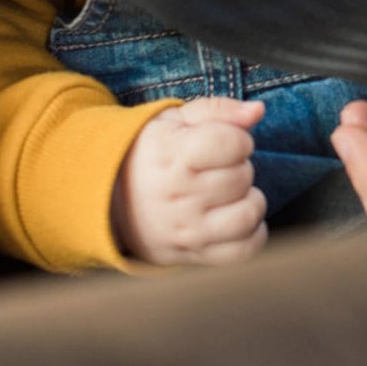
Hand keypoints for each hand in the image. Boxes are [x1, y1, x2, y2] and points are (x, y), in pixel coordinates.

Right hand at [111, 98, 268, 266]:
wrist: (108, 198)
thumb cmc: (154, 151)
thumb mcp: (177, 119)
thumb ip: (220, 110)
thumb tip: (257, 110)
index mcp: (171, 157)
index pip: (231, 144)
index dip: (239, 139)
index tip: (227, 141)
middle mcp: (176, 198)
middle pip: (242, 177)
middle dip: (240, 166)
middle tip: (220, 168)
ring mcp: (184, 232)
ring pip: (248, 215)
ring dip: (250, 200)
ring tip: (232, 193)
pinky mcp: (192, 256)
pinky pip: (243, 250)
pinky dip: (252, 233)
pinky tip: (235, 216)